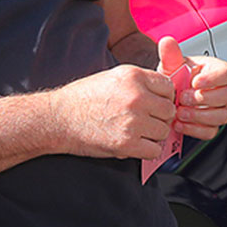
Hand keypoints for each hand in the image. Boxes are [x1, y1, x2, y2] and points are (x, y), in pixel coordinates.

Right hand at [49, 64, 176, 159]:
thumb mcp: (113, 78)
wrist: (58, 119)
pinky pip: (154, 150)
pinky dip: (147, 150)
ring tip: (136, 132)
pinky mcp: (127, 143)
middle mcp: (136, 96)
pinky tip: (134, 144)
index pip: (168, 86)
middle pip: (169, 110)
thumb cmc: (82, 99)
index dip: (163, 97)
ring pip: (163, 131)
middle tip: (146, 121)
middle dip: (160, 117)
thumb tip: (165, 92)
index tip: (155, 104)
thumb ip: (140, 83)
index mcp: (133, 76)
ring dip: (153, 135)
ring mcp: (133, 120)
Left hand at [155, 37, 226, 140]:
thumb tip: (167, 42)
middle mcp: (219, 90)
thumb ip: (170, 54)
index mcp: (213, 71)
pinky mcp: (210, 125)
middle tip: (183, 98)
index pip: (226, 72)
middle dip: (203, 99)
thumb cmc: (173, 79)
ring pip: (222, 115)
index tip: (195, 82)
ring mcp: (217, 109)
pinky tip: (180, 123)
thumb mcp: (170, 65)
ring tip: (180, 112)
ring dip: (199, 116)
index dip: (213, 79)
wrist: (165, 98)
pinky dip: (194, 129)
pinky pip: (211, 131)